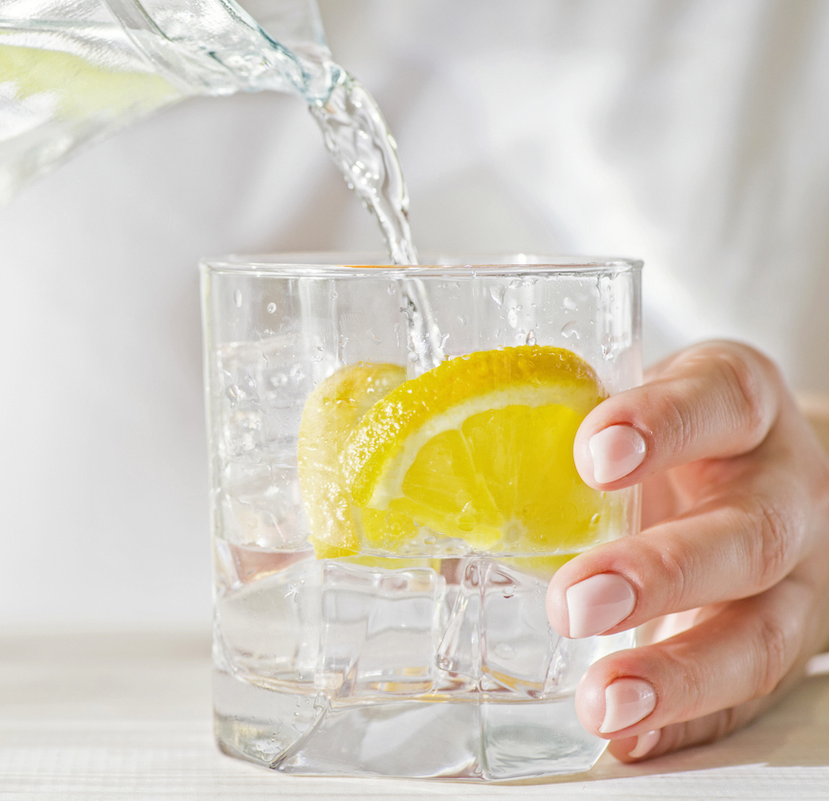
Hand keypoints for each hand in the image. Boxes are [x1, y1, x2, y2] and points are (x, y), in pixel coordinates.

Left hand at [548, 341, 828, 760]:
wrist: (755, 470)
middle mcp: (778, 490)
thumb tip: (408, 473)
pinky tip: (629, 735)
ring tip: (603, 698)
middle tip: (575, 603)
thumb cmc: (666, 435)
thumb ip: (543, 423)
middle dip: (661, 572)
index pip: (718, 401)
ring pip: (762, 628)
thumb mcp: (624, 406)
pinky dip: (686, 720)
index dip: (663, 423)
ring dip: (677, 669)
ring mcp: (791, 575)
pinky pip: (747, 694)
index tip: (593, 455)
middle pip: (748, 533)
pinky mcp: (777, 640)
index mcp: (735, 407)